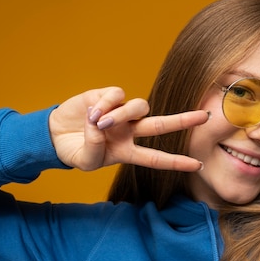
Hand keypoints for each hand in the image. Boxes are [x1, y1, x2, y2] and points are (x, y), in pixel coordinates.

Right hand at [48, 87, 207, 171]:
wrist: (54, 136)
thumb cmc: (75, 151)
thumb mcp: (84, 162)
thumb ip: (93, 149)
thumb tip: (101, 126)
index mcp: (127, 151)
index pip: (156, 158)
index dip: (177, 162)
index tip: (199, 165)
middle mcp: (130, 131)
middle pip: (162, 125)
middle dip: (184, 121)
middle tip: (205, 117)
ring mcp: (120, 113)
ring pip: (139, 107)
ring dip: (122, 114)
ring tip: (100, 123)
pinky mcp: (106, 96)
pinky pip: (116, 95)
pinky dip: (106, 104)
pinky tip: (92, 112)